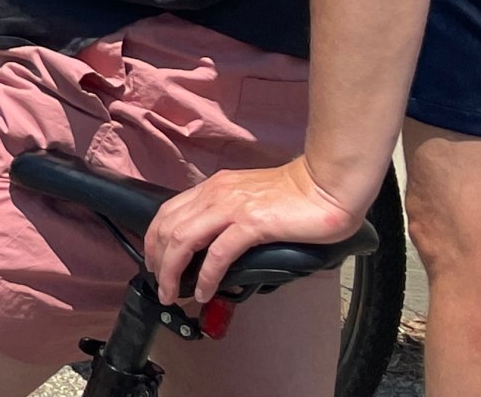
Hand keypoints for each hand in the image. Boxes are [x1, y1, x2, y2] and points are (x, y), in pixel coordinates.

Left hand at [145, 158, 362, 307]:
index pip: (168, 212)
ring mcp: (231, 207)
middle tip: (160, 285)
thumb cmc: (296, 197)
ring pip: (183, 239)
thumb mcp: (249, 200)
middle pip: (168, 227)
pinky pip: (218, 254)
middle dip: (157, 260)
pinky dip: (207, 276)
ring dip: (172, 271)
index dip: (154, 239)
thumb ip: (229, 217)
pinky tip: (205, 292)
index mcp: (213, 188)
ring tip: (173, 293)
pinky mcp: (252, 223)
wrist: (326, 186)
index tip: (154, 263)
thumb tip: (215, 246)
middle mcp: (215, 194)